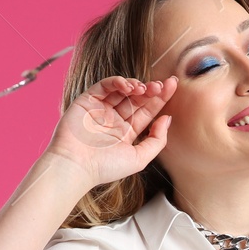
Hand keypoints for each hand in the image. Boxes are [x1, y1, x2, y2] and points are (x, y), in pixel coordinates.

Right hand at [44, 75, 176, 188]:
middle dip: (150, 89)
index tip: (172, 85)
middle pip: (137, 98)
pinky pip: (104, 86)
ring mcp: (101, 109)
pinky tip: (128, 86)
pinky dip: (117, 81)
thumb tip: (167, 118)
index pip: (147, 111)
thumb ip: (157, 140)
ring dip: (135, 85)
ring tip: (144, 88)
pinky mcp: (87, 101)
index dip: (160, 98)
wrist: (76, 166)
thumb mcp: (140, 158)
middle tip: (161, 85)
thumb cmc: (106, 167)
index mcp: (127, 132)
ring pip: (122, 90)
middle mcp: (114, 119)